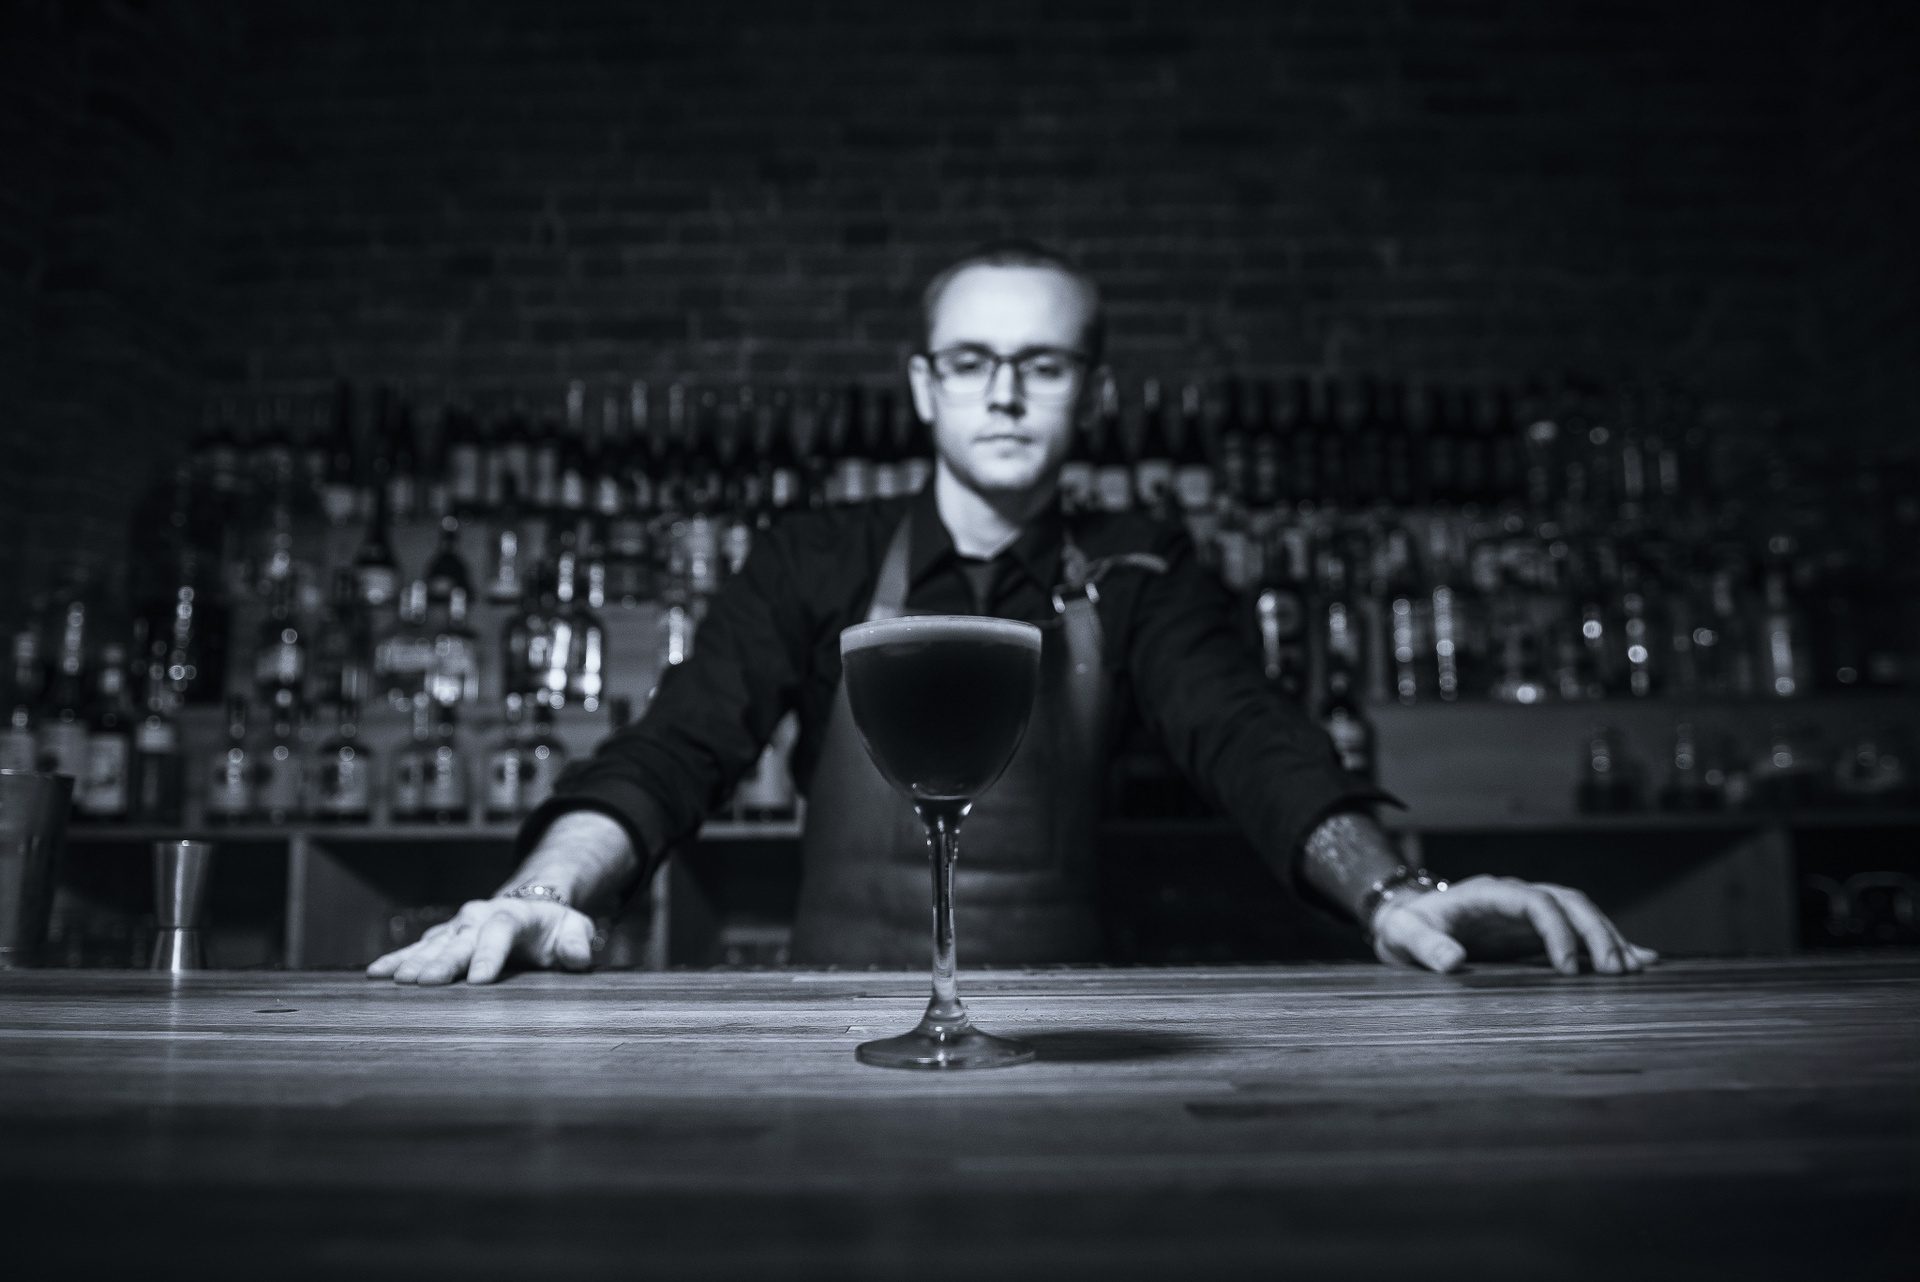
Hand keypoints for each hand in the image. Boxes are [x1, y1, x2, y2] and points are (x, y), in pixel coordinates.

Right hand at [366, 897, 594, 984]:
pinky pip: (416, 948)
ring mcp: (458, 927)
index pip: (501, 931)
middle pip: (461, 940)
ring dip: (414, 962)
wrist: (530, 906)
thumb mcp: (575, 928)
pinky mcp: (443, 937)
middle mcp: (480, 918)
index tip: (478, 980)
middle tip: (423, 983)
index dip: (489, 954)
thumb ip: (578, 942)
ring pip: (434, 945)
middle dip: (442, 962)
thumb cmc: (554, 926)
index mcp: (514, 915)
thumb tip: (577, 957)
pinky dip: (396, 959)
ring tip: (393, 980)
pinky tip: (375, 974)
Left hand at [1371, 875, 1658, 975]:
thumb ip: (1426, 946)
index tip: (1568, 968)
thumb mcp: (1405, 936)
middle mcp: (1516, 897)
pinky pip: (1580, 931)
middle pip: (1568, 902)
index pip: (1534, 901)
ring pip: (1581, 913)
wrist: (1408, 921)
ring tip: (1634, 970)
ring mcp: (1530, 912)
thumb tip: (1452, 962)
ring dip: (1608, 938)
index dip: (1556, 930)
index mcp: (1488, 893)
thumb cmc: (1407, 927)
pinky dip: (1609, 943)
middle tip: (1615, 972)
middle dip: (1595, 933)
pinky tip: (1642, 961)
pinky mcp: (1537, 930)